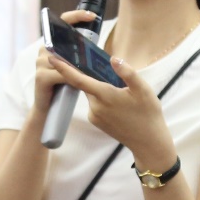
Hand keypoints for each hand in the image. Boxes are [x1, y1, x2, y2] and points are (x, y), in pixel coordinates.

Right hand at [31, 8, 99, 121]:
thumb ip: (79, 56)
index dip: (76, 16)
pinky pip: (61, 74)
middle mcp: (44, 50)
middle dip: (82, 43)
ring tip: (93, 68)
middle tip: (98, 44)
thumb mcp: (73, 67)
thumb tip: (99, 48)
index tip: (92, 16)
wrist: (49, 110)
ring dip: (80, 64)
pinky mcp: (41, 77)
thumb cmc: (64, 87)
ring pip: (66, 60)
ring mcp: (41, 63)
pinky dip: (74, 77)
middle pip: (65, 40)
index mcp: (53, 44)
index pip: (62, 22)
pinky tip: (82, 82)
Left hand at [48, 54, 173, 167]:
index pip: (78, 79)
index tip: (51, 57)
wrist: (148, 142)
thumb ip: (128, 72)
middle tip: (107, 71)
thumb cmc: (148, 114)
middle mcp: (95, 106)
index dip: (63, 67)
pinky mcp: (96, 122)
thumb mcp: (143, 90)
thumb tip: (113, 59)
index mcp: (104, 95)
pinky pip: (95, 104)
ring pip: (91, 94)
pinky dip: (102, 99)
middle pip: (86, 84)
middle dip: (92, 75)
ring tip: (120, 92)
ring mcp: (94, 116)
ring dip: (100, 88)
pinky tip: (118, 104)